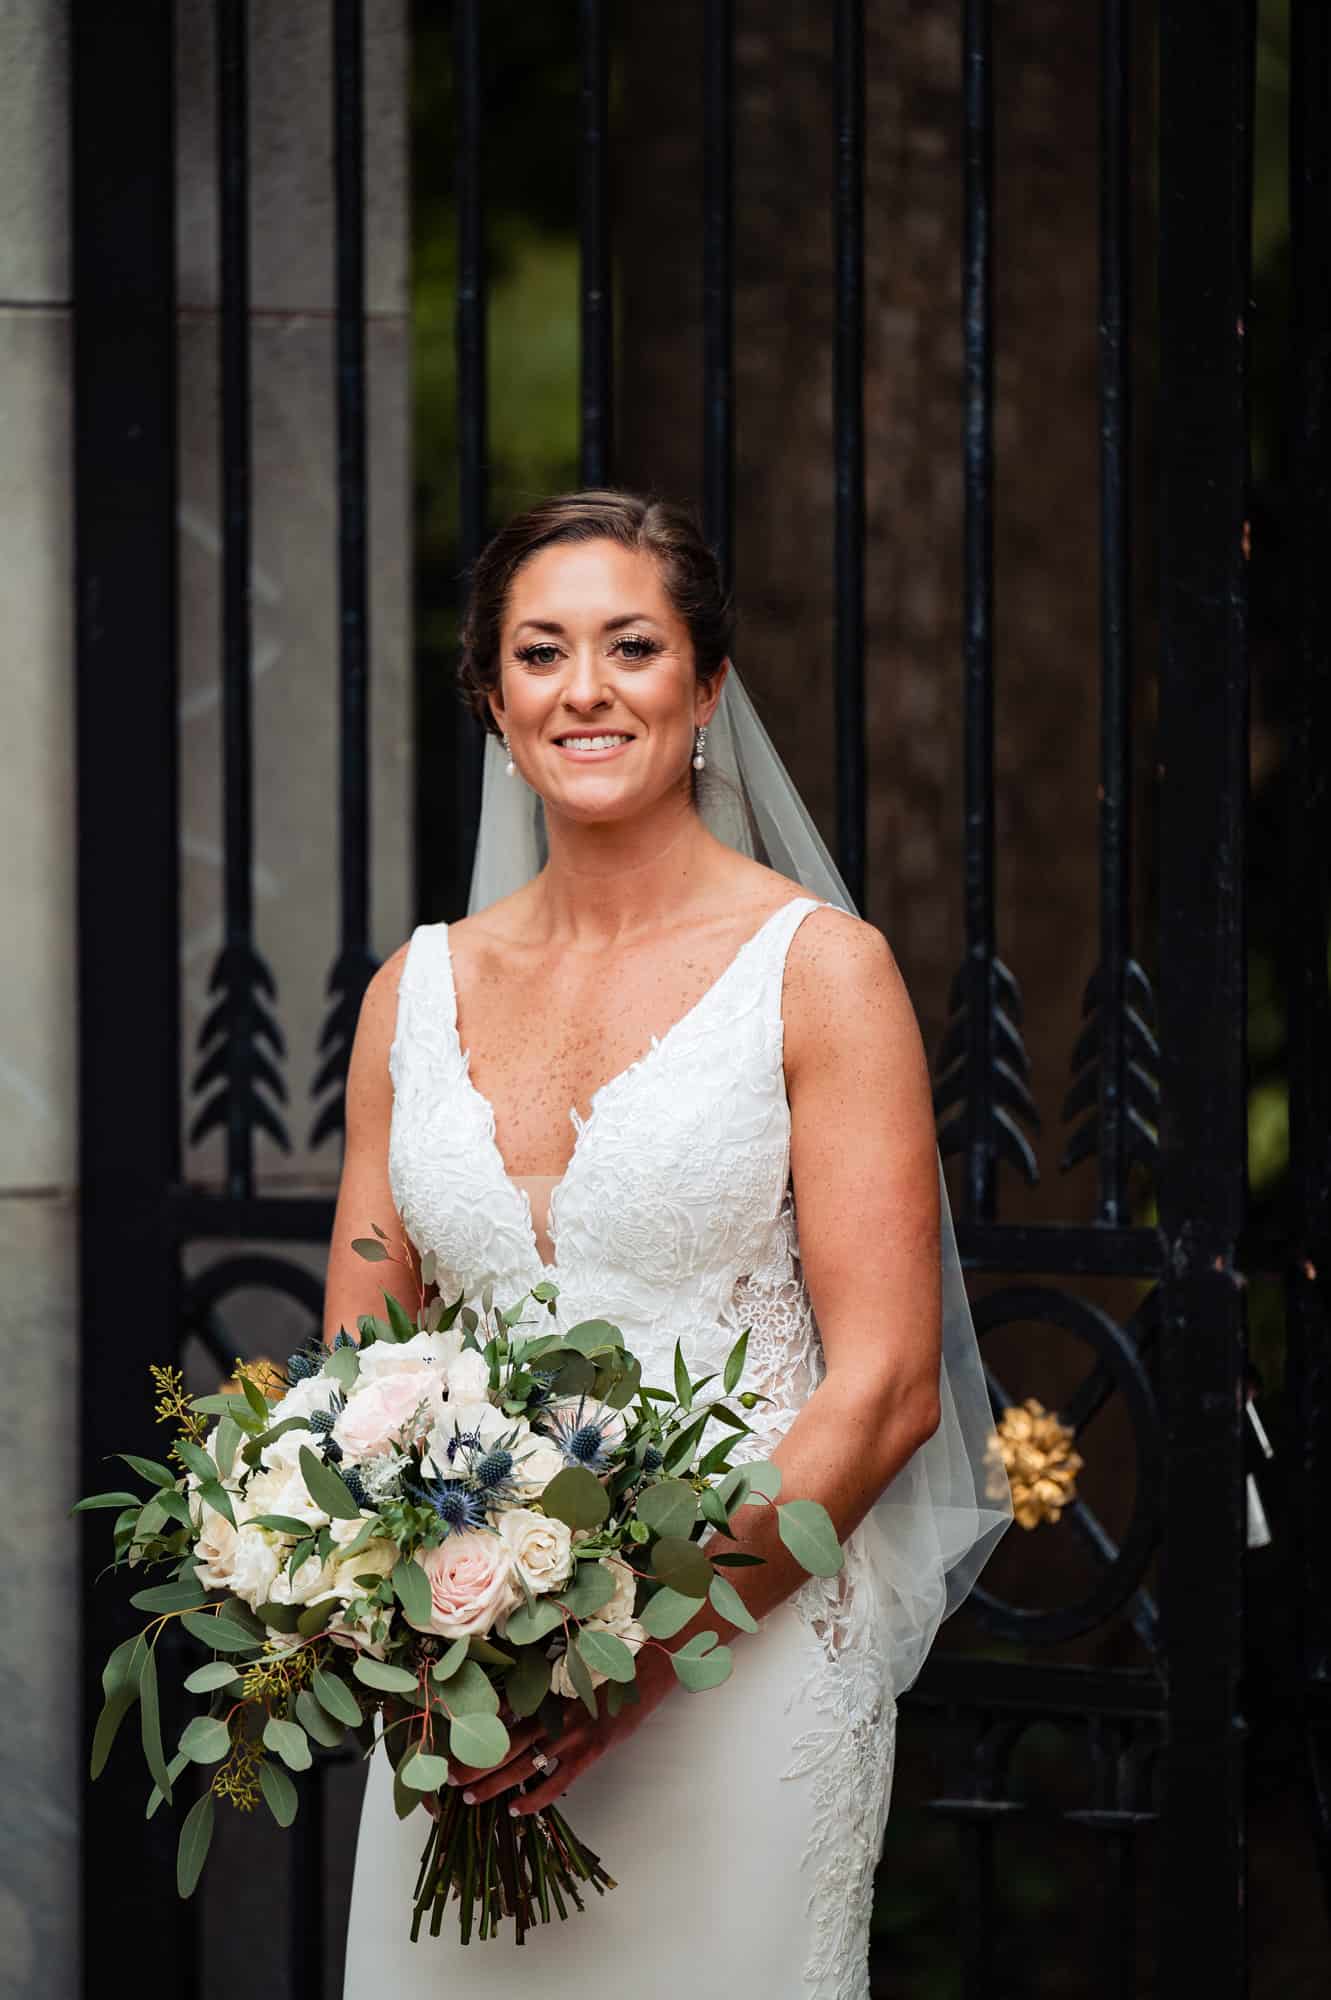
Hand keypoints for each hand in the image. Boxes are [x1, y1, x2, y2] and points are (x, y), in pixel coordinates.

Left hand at [449, 1645, 677, 1818]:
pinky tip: (516, 1809)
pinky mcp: (591, 1751)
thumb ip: (540, 1685)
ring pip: (523, 1763)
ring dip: (494, 1782)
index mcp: (544, 1687)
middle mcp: (552, 1710)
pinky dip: (535, 1797)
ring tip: (470, 1797)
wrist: (647, 1667)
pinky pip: (557, 1780)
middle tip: (447, 1777)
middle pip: (503, 1741)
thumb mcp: (569, 1667)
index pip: (499, 1712)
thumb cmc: (607, 1663)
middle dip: (473, 1761)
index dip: (474, 1728)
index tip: (450, 1742)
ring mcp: (571, 1732)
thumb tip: (509, 1703)